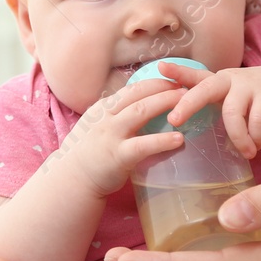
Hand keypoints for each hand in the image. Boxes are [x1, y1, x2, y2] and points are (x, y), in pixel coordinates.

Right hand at [46, 78, 189, 196]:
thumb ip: (117, 116)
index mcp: (104, 108)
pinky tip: (179, 139)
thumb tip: (143, 107)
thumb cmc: (90, 153)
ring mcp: (111, 135)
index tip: (174, 81)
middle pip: (139, 94)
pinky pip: (143, 145)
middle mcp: (106, 116)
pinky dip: (162, 140)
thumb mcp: (99, 126)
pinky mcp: (118, 155)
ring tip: (187, 102)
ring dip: (166, 103)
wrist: (73, 179)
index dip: (155, 82)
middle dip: (164, 87)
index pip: (133, 88)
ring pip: (141, 111)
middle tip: (186, 86)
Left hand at [159, 62, 260, 158]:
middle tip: (175, 121)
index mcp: (215, 83)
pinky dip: (255, 138)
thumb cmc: (249, 98)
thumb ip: (208, 107)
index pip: (193, 76)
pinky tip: (256, 147)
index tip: (160, 68)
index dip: (177, 72)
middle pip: (204, 89)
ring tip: (245, 152)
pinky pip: (257, 122)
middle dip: (187, 104)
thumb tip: (176, 131)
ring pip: (232, 113)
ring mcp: (249, 86)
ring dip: (237, 137)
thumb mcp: (227, 97)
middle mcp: (228, 80)